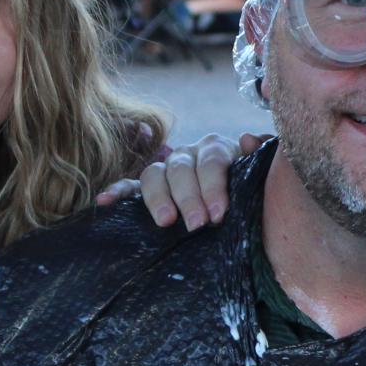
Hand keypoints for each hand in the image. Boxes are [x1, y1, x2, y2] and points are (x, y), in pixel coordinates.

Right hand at [93, 133, 263, 228]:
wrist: (245, 208)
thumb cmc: (252, 192)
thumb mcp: (261, 174)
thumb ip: (260, 157)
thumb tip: (249, 139)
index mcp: (216, 149)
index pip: (210, 160)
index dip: (213, 186)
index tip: (219, 214)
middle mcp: (188, 155)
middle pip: (180, 168)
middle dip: (188, 197)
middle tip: (197, 226)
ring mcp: (167, 170)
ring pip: (154, 174)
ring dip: (157, 197)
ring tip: (166, 222)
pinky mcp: (149, 188)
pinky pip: (129, 186)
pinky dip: (116, 191)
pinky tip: (104, 202)